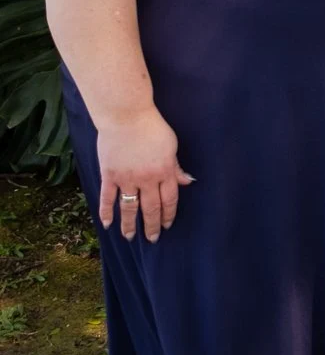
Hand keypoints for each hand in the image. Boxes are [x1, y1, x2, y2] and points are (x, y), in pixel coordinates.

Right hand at [96, 107, 193, 241]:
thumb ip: (176, 167)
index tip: (167, 226)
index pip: (169, 200)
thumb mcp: (171, 145)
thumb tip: (187, 182)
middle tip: (151, 239)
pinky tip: (107, 224)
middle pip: (151, 208)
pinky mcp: (110, 175)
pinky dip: (107, 212)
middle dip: (152, 226)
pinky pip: (108, 198)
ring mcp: (127, 179)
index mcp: (165, 171)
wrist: (126, 115)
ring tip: (129, 237)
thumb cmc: (152, 127)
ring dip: (129, 225)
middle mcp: (147, 179)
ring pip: (129, 208)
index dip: (168, 215)